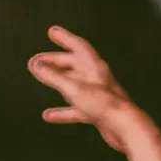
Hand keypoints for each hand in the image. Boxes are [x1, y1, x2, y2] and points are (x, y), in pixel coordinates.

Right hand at [27, 27, 146, 152]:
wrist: (125, 128)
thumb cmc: (104, 105)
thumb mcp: (73, 88)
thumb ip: (53, 76)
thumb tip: (35, 64)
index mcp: (95, 67)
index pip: (78, 46)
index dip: (64, 38)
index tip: (52, 31)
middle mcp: (97, 78)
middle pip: (73, 65)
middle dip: (55, 61)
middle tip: (36, 61)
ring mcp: (97, 96)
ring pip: (74, 85)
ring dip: (57, 81)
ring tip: (42, 79)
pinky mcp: (97, 112)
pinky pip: (75, 108)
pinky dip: (62, 111)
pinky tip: (48, 115)